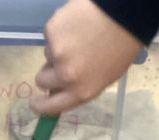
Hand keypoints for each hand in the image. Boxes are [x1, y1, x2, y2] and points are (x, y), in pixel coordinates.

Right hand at [29, 0, 143, 114]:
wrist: (124, 13)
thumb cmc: (121, 48)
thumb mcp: (105, 78)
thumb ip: (79, 87)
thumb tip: (59, 89)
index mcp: (81, 92)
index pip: (50, 107)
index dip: (39, 106)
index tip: (33, 103)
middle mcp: (66, 76)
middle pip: (42, 80)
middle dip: (48, 72)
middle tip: (62, 61)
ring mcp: (56, 53)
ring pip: (47, 55)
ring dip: (57, 49)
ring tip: (79, 38)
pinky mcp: (51, 31)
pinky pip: (48, 35)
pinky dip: (59, 31)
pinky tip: (76, 24)